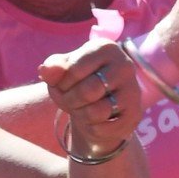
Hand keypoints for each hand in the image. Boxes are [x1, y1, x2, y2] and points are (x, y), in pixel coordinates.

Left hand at [40, 37, 141, 159]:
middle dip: (70, 102)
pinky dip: (93, 129)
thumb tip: (44, 70)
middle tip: (71, 101)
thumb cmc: (78, 83)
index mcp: (106, 48)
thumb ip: (53, 68)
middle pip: (87, 92)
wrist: (100, 106)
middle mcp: (125, 65)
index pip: (74, 69)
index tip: (64, 85)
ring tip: (82, 110)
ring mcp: (132, 90)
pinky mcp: (134, 114)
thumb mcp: (63, 72)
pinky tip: (95, 121)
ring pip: (97, 112)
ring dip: (82, 116)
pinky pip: (105, 129)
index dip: (61, 84)